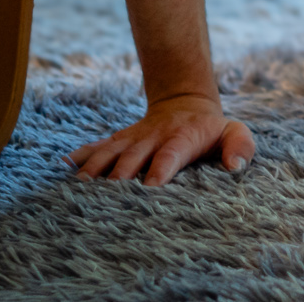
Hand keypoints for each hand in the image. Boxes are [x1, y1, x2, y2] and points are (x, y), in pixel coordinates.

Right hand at [68, 93, 254, 185]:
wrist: (185, 103)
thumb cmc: (212, 129)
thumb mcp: (234, 132)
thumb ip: (240, 146)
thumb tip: (236, 167)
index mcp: (182, 137)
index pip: (171, 153)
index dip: (161, 168)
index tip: (150, 187)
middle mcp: (154, 137)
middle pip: (133, 157)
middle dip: (120, 177)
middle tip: (106, 199)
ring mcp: (133, 139)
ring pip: (110, 152)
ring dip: (94, 169)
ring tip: (79, 188)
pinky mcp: (119, 140)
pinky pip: (97, 146)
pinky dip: (80, 155)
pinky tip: (63, 165)